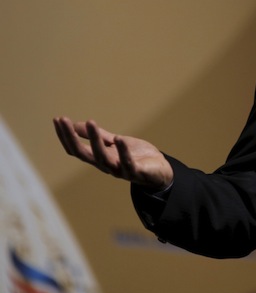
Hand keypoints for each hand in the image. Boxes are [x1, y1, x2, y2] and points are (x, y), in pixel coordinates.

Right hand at [53, 116, 173, 190]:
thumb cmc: (137, 157)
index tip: (57, 119)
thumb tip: (78, 124)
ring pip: (102, 158)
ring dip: (95, 140)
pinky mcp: (136, 172)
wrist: (160, 171)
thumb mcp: (116, 143)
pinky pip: (127, 163)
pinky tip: (119, 138)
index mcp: (99, 158)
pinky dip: (123, 151)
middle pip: (83, 153)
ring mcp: (120, 170)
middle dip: (71, 137)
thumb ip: (100, 135)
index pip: (76, 149)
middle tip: (63, 120)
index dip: (65, 135)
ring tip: (91, 122)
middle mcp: (106, 166)